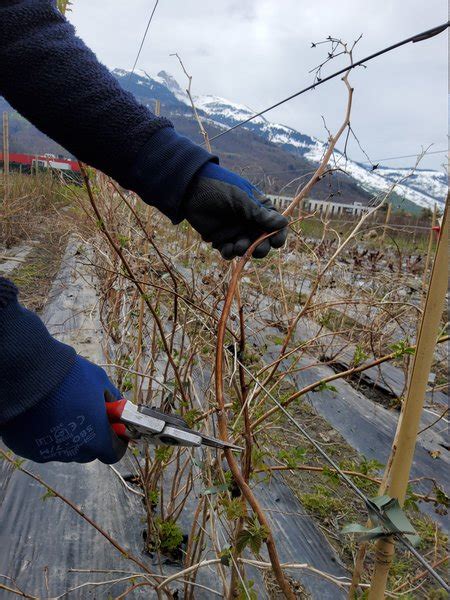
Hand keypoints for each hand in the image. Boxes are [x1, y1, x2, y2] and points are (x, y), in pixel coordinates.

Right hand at [0, 356, 126, 463]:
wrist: (28, 374)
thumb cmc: (69, 377)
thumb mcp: (100, 381)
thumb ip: (113, 399)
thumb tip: (119, 406)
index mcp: (96, 440)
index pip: (114, 452)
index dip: (117, 440)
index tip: (114, 428)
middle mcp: (75, 452)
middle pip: (90, 451)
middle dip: (93, 435)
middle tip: (88, 414)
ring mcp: (50, 453)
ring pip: (67, 448)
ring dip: (70, 434)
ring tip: (62, 409)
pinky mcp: (29, 450)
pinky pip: (45, 445)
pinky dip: (48, 434)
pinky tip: (45, 414)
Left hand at [184, 163, 288, 258]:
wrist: (191, 189)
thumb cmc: (220, 188)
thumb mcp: (241, 199)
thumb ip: (260, 214)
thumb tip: (284, 223)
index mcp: (260, 209)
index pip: (276, 226)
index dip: (278, 236)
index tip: (275, 242)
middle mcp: (250, 222)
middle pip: (263, 242)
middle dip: (261, 248)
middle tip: (256, 249)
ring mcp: (236, 231)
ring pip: (246, 249)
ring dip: (244, 251)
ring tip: (236, 246)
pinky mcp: (221, 239)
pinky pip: (230, 252)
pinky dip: (229, 253)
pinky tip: (225, 247)